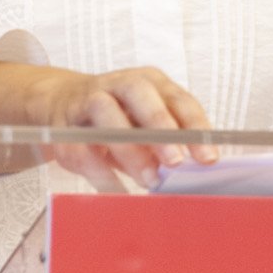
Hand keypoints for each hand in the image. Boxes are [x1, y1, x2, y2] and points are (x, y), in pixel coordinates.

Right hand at [0, 63, 215, 187]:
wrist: (63, 102)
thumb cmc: (120, 115)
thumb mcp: (148, 121)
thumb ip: (172, 139)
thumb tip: (197, 167)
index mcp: (149, 81)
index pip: (178, 98)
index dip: (195, 127)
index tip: (208, 157)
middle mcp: (118, 83)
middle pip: (139, 94)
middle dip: (160, 127)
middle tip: (176, 161)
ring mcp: (88, 100)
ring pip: (107, 115)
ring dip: (130, 150)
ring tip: (149, 180)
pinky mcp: (64, 124)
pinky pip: (81, 148)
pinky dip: (101, 172)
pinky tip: (118, 190)